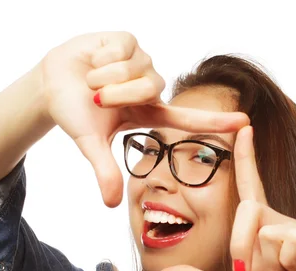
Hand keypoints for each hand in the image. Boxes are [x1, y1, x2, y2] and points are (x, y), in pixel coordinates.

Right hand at [38, 31, 248, 206]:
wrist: (51, 83)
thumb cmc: (74, 113)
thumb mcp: (90, 144)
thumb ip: (104, 171)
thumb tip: (111, 204)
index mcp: (148, 113)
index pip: (188, 119)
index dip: (215, 121)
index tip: (244, 122)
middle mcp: (150, 88)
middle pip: (150, 88)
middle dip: (118, 94)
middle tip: (96, 98)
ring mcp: (141, 63)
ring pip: (136, 69)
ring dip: (107, 77)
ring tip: (91, 80)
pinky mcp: (129, 40)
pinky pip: (123, 49)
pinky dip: (101, 58)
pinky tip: (93, 61)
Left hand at [155, 125, 295, 270]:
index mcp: (260, 231)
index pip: (252, 188)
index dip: (247, 159)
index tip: (243, 128)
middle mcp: (282, 225)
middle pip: (249, 210)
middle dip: (240, 247)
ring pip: (271, 229)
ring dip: (268, 266)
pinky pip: (294, 239)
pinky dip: (287, 265)